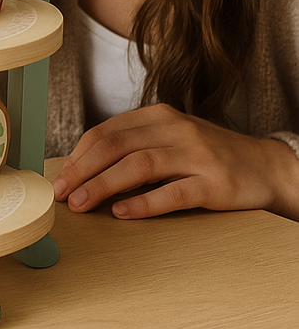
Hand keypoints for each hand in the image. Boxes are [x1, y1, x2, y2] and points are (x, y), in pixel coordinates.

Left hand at [52, 103, 298, 220]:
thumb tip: (85, 169)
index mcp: (158, 116)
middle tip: (62, 193)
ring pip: (139, 166)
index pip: (107, 131)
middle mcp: (174, 129)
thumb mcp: (170, 139)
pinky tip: (122, 212)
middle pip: (116, 146)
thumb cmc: (208, 155)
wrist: (267, 166)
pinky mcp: (214, 183)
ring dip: (103, 185)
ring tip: (82, 203)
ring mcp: (195, 155)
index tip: (61, 176)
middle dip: (83, 170)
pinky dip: (144, 203)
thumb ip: (134, 146)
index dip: (79, 154)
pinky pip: (173, 193)